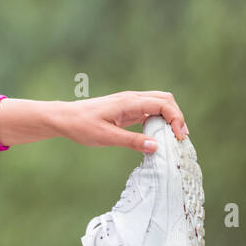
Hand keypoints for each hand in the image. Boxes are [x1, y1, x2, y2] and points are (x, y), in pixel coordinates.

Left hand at [56, 91, 188, 152]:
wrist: (64, 118)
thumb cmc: (81, 126)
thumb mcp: (106, 137)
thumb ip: (131, 141)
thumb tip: (156, 146)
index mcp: (129, 102)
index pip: (163, 104)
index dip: (176, 118)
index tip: (179, 137)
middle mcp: (132, 99)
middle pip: (165, 100)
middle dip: (177, 116)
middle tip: (180, 138)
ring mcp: (130, 103)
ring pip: (158, 104)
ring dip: (169, 118)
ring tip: (173, 138)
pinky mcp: (126, 110)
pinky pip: (149, 111)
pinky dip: (159, 121)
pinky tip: (158, 136)